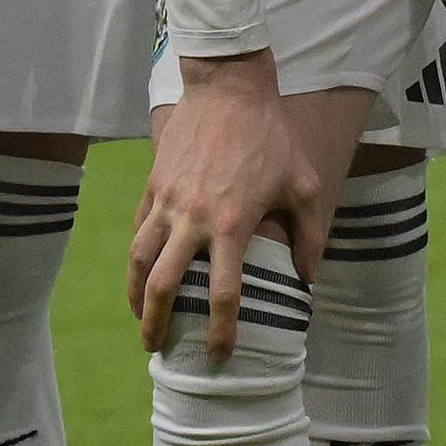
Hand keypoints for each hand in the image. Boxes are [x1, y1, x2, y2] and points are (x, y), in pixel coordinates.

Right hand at [130, 53, 372, 364]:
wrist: (229, 88)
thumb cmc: (272, 138)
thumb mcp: (305, 185)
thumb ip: (310, 236)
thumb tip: (307, 279)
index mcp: (232, 225)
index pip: (223, 294)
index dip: (221, 332)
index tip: (219, 357)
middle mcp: (192, 219)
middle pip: (162, 286)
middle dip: (156, 324)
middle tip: (158, 349)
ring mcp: (166, 202)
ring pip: (138, 260)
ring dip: (135, 297)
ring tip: (141, 320)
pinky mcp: (153, 185)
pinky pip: (138, 231)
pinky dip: (136, 258)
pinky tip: (140, 274)